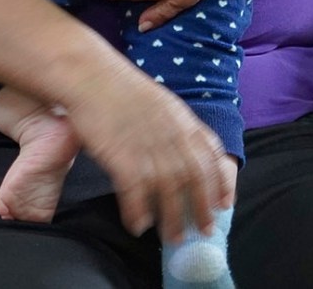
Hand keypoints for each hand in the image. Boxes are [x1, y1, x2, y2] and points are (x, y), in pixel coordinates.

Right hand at [60, 58, 235, 241]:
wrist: (88, 75)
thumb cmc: (119, 86)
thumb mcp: (160, 101)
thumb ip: (176, 125)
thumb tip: (186, 148)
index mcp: (183, 120)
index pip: (212, 157)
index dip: (220, 183)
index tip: (224, 204)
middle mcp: (172, 136)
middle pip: (195, 181)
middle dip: (201, 209)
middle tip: (202, 231)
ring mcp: (149, 148)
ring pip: (170, 193)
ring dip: (173, 219)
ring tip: (172, 238)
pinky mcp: (123, 158)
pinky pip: (136, 194)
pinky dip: (138, 213)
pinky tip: (138, 225)